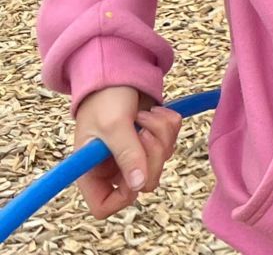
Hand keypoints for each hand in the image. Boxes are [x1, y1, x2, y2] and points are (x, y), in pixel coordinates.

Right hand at [72, 86, 180, 218]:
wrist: (119, 74)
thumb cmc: (105, 99)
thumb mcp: (113, 125)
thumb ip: (127, 154)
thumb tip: (139, 186)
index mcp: (91, 172)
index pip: (104, 207)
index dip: (122, 197)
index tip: (134, 173)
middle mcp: (113, 169)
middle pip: (145, 184)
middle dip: (151, 154)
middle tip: (142, 130)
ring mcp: (135, 156)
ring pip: (162, 161)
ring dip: (160, 134)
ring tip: (144, 115)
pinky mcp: (153, 141)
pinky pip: (172, 142)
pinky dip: (168, 125)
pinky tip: (154, 112)